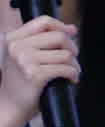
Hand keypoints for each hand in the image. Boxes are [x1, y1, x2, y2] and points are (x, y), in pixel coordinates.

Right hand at [1, 11, 74, 126]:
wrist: (9, 105)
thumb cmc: (20, 81)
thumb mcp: (23, 55)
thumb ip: (44, 40)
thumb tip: (72, 29)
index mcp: (14, 39)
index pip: (43, 21)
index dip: (61, 26)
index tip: (71, 33)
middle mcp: (18, 47)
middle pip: (60, 37)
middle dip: (72, 48)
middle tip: (71, 60)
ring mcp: (25, 60)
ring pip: (66, 54)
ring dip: (74, 65)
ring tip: (69, 73)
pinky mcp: (35, 74)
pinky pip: (66, 68)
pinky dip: (73, 75)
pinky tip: (69, 79)